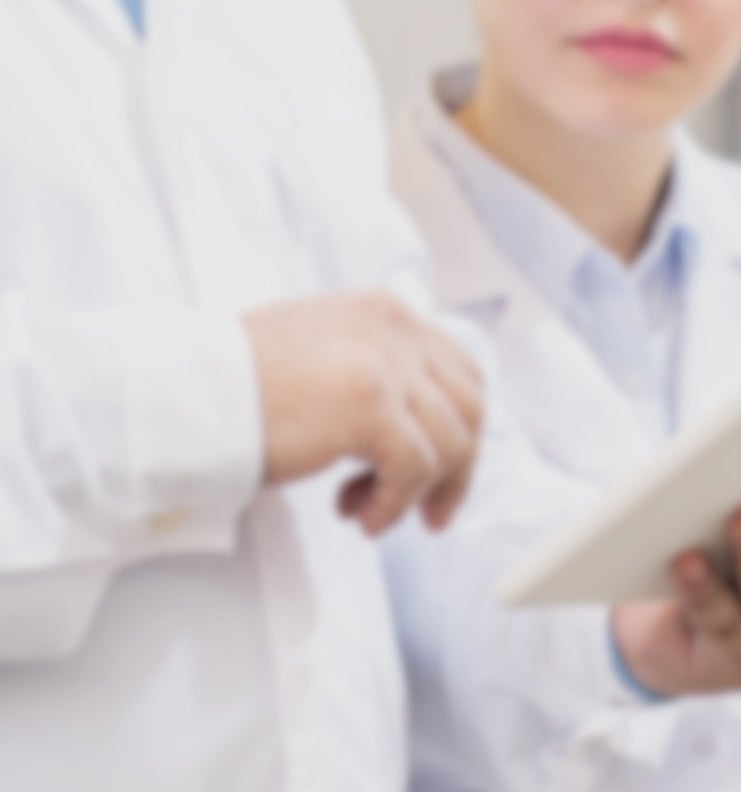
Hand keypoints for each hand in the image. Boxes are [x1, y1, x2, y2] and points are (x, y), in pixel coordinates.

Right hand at [245, 291, 484, 535]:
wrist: (183, 395)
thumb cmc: (237, 386)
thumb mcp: (323, 353)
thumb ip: (376, 370)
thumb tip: (418, 423)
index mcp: (385, 313)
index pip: (460, 372)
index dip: (459, 430)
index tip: (440, 474)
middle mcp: (394, 329)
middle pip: (469, 409)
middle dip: (455, 470)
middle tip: (428, 514)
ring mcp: (386, 364)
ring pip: (448, 443)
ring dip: (415, 492)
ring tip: (367, 511)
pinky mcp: (370, 405)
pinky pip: (414, 468)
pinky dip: (395, 503)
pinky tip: (361, 516)